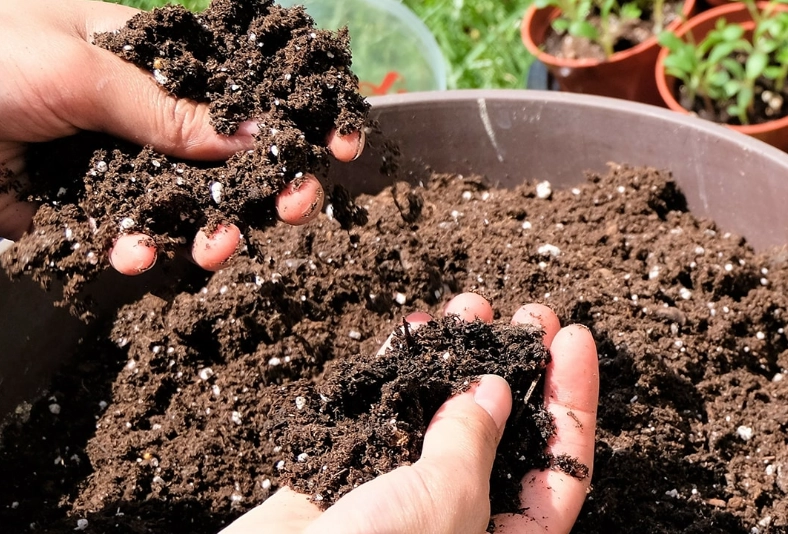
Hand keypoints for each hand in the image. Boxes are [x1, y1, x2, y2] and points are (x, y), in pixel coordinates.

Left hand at [0, 0, 363, 274]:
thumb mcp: (81, 68)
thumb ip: (168, 110)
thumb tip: (253, 137)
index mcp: (153, 64)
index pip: (243, 91)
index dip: (295, 117)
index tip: (342, 145)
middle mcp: (146, 119)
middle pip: (231, 159)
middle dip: (268, 187)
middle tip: (297, 209)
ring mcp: (120, 170)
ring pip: (191, 209)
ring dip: (211, 233)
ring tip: (212, 252)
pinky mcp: (88, 215)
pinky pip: (134, 241)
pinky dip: (138, 254)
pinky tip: (127, 255)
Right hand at [222, 293, 598, 533]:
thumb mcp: (446, 502)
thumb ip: (474, 442)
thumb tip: (495, 391)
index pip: (563, 467)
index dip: (574, 400)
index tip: (574, 340)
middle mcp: (461, 514)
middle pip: (510, 431)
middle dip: (521, 368)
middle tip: (531, 315)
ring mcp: (407, 490)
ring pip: (447, 412)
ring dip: (461, 357)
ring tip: (473, 304)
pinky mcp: (357, 469)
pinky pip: (389, 408)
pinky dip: (402, 368)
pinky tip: (416, 329)